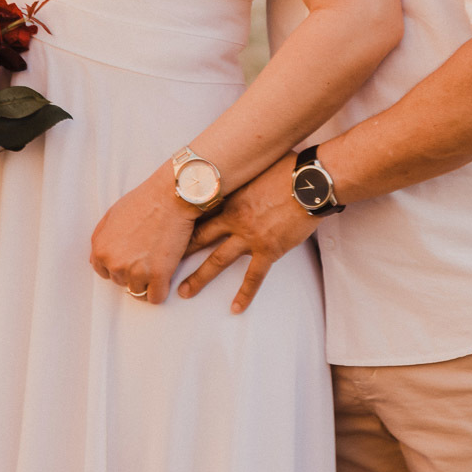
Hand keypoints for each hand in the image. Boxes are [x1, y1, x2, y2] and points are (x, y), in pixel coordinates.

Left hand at [90, 164, 198, 304]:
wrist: (171, 196)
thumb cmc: (144, 200)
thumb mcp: (112, 215)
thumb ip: (101, 238)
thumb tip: (97, 259)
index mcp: (101, 250)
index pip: (104, 272)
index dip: (119, 264)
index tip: (130, 258)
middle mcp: (115, 264)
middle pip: (121, 281)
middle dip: (133, 271)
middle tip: (147, 254)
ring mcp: (137, 271)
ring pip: (138, 290)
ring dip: (147, 281)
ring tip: (157, 262)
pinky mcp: (159, 276)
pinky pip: (156, 298)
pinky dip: (161, 290)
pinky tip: (165, 276)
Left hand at [178, 154, 317, 312]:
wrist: (309, 182)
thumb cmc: (288, 167)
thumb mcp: (258, 166)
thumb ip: (245, 173)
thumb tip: (238, 163)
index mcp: (231, 197)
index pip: (199, 213)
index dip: (182, 223)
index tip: (166, 231)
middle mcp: (234, 219)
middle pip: (200, 238)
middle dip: (180, 252)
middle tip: (162, 265)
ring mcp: (250, 236)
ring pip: (218, 260)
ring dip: (200, 277)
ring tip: (185, 292)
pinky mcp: (269, 249)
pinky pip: (253, 276)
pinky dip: (245, 293)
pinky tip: (236, 308)